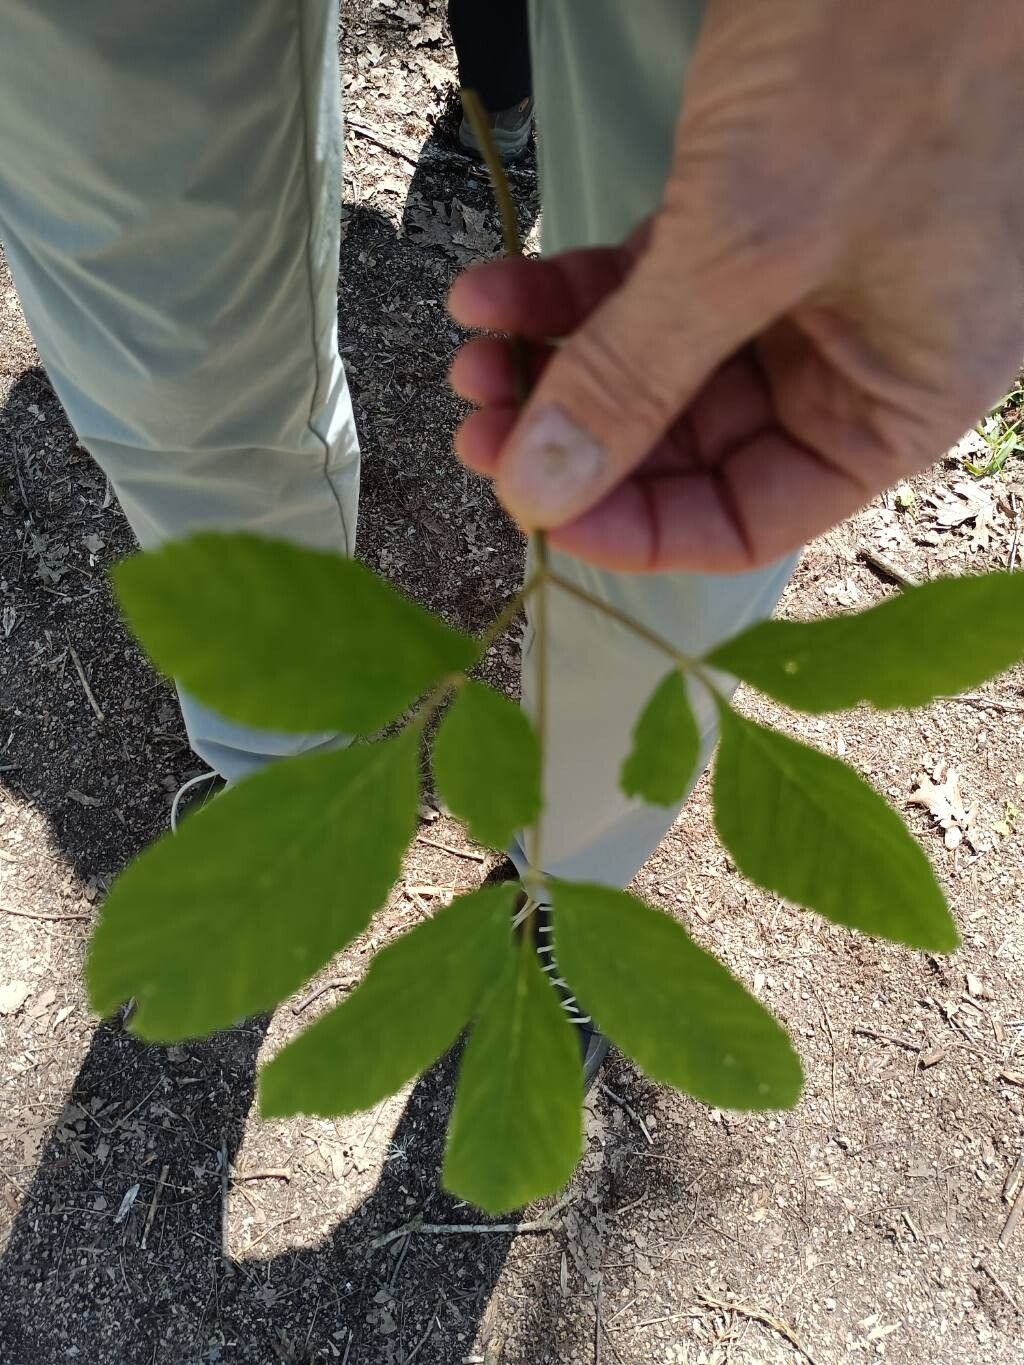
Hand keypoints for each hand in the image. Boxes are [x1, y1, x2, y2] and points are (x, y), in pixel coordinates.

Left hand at [448, 0, 1023, 572]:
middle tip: (476, 427)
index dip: (635, 529)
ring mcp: (793, 288)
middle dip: (574, 438)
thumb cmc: (892, 58)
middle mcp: (845, 360)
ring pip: (652, 366)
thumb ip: (639, 376)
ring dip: (553, 365)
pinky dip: (565, 289)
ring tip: (468, 356)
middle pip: (686, 448)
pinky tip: (488, 286)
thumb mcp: (749, 241)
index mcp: (892, 402)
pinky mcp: (742, 216)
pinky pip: (642, 285)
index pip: (749, 519)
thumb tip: (540, 495)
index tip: (533, 509)